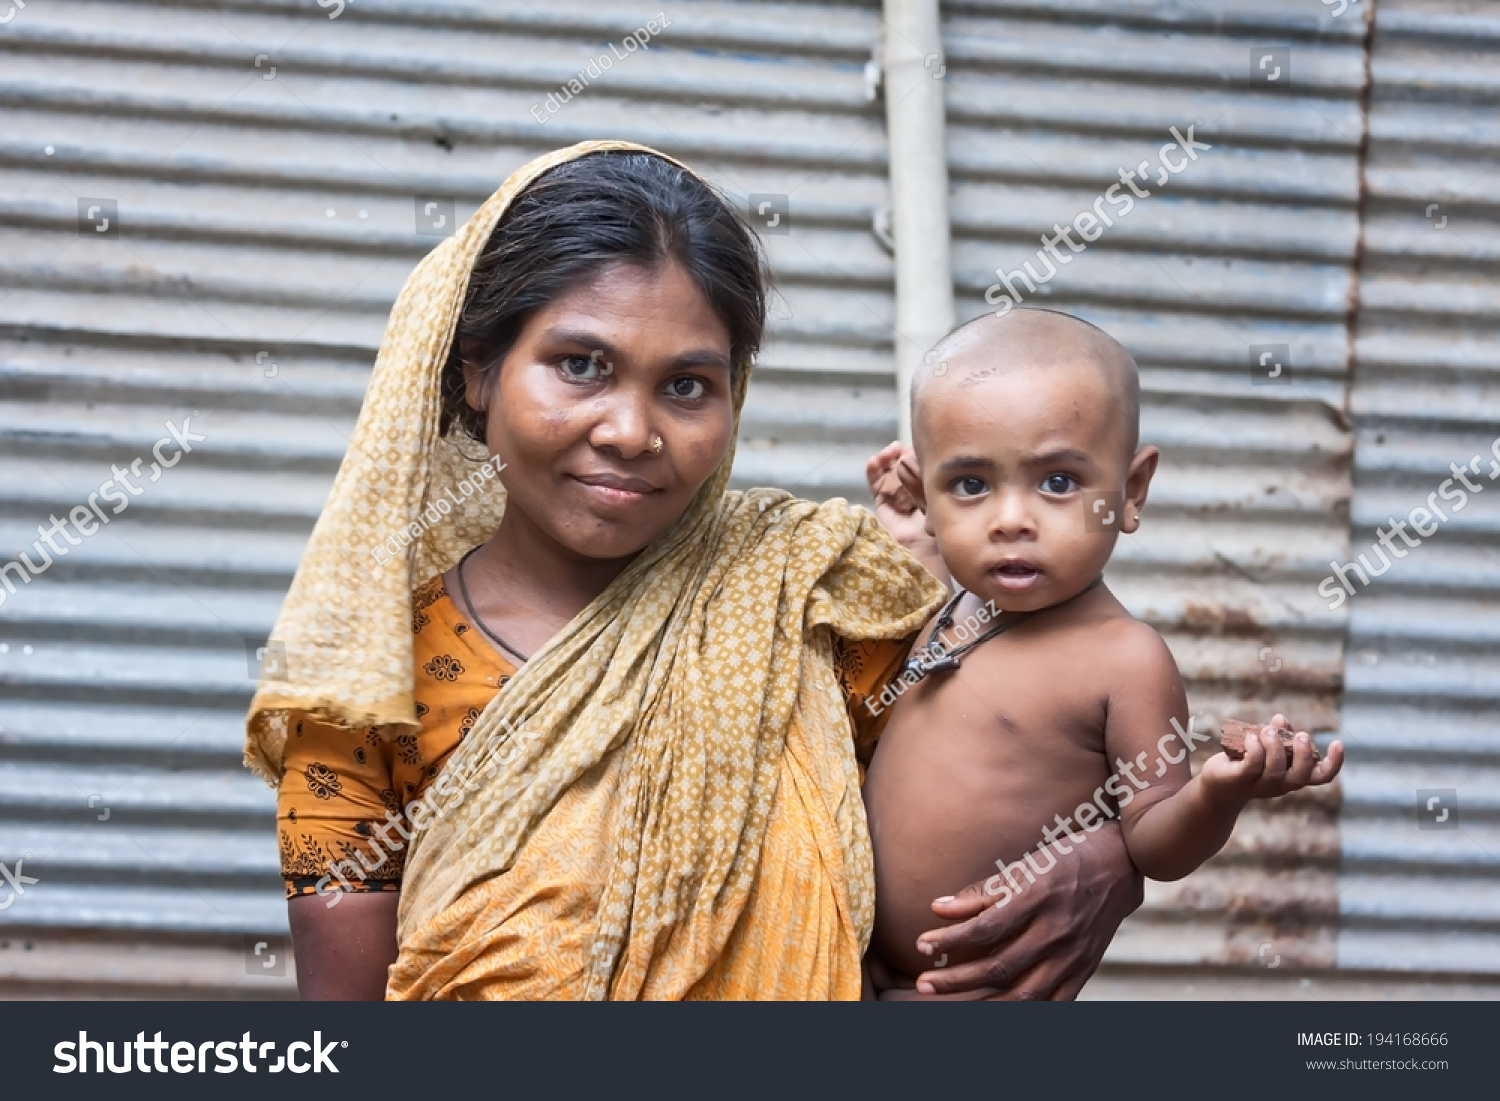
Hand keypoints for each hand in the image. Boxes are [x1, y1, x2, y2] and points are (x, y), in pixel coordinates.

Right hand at [866, 441, 925, 542]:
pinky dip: (872, 472)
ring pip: (887, 474)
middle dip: (899, 455)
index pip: (918, 466)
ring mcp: (896, 499)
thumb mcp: (933, 492)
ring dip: (885, 460)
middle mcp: (911, 493)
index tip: (915, 446)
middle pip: (901, 467)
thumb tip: (910, 457)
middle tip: (899, 448)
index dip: (914, 454)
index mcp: (928, 489)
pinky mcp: (882, 506)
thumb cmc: (937, 522)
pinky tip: (874, 461)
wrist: (925, 547)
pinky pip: (875, 486)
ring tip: (888, 452)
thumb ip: (921, 476)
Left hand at [908, 820, 1142, 998]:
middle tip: (925, 983)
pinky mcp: (1085, 969)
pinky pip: (1055, 1004)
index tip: (921, 946)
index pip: (986, 928)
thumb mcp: (1022, 865)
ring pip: (1025, 993)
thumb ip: (980, 892)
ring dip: (983, 1003)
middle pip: (1000, 966)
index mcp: (1038, 898)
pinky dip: (1026, 1013)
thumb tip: (937, 909)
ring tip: (950, 1005)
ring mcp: (1073, 955)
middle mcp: (1057, 930)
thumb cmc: (1064, 859)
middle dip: (957, 979)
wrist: (1121, 864)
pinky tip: (997, 1013)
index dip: (950, 940)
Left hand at [1199, 714, 1344, 804]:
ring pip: (1276, 769)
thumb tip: (1281, 720)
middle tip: (1301, 735)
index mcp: (1293, 776)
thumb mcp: (1266, 747)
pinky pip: (1252, 765)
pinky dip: (1255, 748)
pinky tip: (1250, 736)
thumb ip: (1277, 734)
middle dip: (1304, 754)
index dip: (1334, 763)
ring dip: (1275, 745)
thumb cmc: (1247, 762)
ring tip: (1268, 730)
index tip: (1338, 743)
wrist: (1218, 784)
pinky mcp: (1240, 779)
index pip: (1321, 776)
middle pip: (1301, 776)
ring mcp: (1261, 784)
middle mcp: (1281, 784)